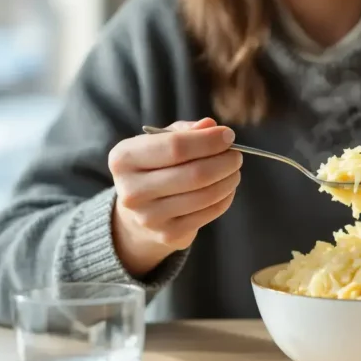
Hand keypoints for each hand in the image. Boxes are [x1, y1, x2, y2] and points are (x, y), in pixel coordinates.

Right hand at [108, 118, 242, 276]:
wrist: (138, 214)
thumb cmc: (154, 168)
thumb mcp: (160, 143)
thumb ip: (184, 131)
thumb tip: (210, 125)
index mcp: (124, 158)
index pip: (175, 146)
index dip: (208, 140)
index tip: (228, 135)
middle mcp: (131, 190)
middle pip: (194, 173)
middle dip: (224, 161)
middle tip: (236, 155)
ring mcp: (149, 216)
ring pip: (205, 194)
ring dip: (228, 180)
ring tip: (233, 170)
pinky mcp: (168, 234)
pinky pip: (209, 213)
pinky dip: (225, 198)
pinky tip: (226, 188)